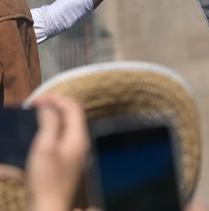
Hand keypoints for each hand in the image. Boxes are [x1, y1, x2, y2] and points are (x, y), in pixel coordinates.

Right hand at [25, 93, 89, 210]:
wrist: (49, 206)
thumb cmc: (46, 178)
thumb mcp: (45, 147)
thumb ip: (50, 124)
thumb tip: (50, 107)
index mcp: (78, 137)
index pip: (73, 108)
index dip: (57, 99)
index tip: (37, 100)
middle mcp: (81, 143)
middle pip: (72, 117)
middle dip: (55, 107)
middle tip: (35, 106)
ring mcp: (75, 153)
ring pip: (66, 128)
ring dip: (52, 119)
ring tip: (36, 117)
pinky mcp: (68, 161)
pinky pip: (62, 139)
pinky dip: (51, 131)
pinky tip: (40, 134)